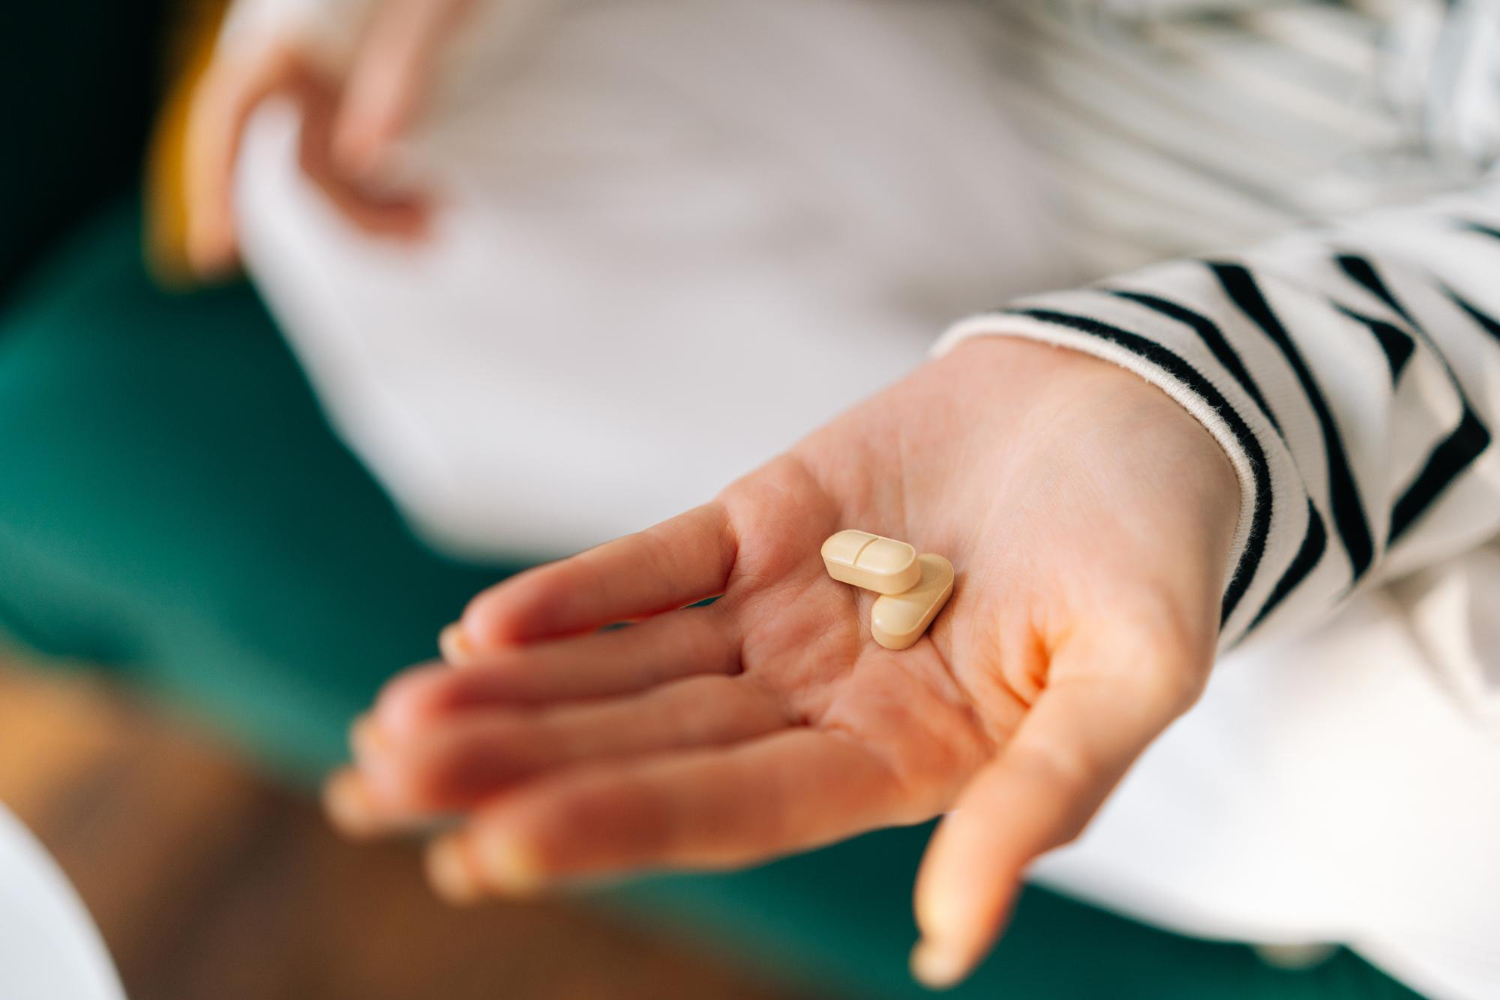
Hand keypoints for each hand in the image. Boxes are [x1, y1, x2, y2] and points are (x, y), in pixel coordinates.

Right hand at [184, 0, 470, 275]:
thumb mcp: (431, 8)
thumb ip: (397, 74)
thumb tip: (365, 157)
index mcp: (290, 34)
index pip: (228, 114)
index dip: (215, 181)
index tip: (217, 252)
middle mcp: (304, 67)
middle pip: (305, 168)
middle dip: (359, 217)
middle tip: (429, 240)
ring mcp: (337, 88)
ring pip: (342, 174)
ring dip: (385, 210)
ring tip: (443, 221)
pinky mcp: (372, 99)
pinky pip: (371, 161)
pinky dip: (397, 188)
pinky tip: (436, 197)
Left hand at [326, 336, 1239, 986]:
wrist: (1139, 406)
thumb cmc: (1160, 549)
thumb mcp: (1137, 674)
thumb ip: (1049, 798)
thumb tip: (950, 943)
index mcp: (898, 760)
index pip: (734, 809)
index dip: (616, 825)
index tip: (489, 850)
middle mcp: (817, 701)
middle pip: (648, 743)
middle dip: (519, 766)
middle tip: (381, 786)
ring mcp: (778, 611)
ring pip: (628, 665)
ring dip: (516, 692)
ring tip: (394, 723)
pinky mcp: (759, 521)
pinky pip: (655, 564)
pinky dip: (576, 595)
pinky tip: (483, 628)